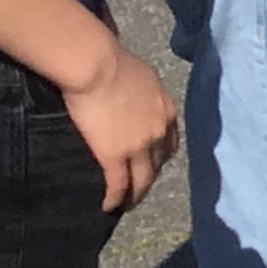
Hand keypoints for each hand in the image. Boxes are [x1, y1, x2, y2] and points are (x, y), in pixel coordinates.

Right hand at [64, 42, 180, 212]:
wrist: (96, 66)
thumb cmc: (112, 61)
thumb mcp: (142, 75)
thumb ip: (144, 92)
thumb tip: (134, 91)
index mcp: (166, 110)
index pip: (170, 142)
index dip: (161, 156)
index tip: (152, 164)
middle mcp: (159, 130)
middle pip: (158, 164)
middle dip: (149, 179)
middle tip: (138, 190)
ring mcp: (139, 146)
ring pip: (141, 181)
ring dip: (134, 196)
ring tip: (125, 205)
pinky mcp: (115, 156)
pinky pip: (118, 185)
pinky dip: (114, 199)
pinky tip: (108, 207)